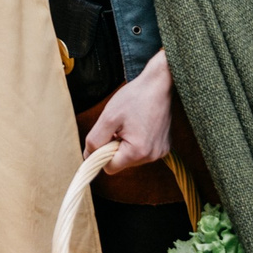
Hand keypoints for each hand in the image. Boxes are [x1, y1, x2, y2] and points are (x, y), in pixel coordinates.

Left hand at [85, 49, 173, 170]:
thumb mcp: (108, 117)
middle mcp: (152, 156)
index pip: (110, 168)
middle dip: (115, 147)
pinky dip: (138, 141)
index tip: (107, 135)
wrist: (160, 83)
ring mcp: (161, 152)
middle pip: (121, 163)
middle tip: (119, 126)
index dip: (102, 153)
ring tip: (130, 124)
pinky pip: (143, 152)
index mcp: (138, 152)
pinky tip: (140, 125)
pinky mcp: (165, 146)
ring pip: (132, 158)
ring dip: (126, 144)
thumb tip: (88, 156)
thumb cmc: (134, 97)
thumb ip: (95, 140)